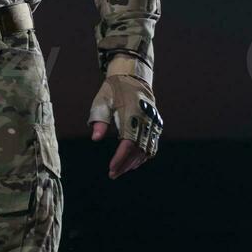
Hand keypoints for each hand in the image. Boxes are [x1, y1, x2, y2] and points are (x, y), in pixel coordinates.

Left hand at [87, 60, 162, 179]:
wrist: (132, 77)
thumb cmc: (113, 90)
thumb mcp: (101, 102)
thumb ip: (99, 120)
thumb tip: (95, 138)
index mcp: (131, 114)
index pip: (128, 144)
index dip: (120, 159)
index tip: (111, 169)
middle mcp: (145, 120)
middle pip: (138, 151)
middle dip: (125, 164)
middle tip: (113, 174)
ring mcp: (153, 122)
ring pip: (147, 150)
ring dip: (134, 162)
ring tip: (121, 169)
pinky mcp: (156, 123)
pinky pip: (153, 144)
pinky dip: (144, 155)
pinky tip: (134, 161)